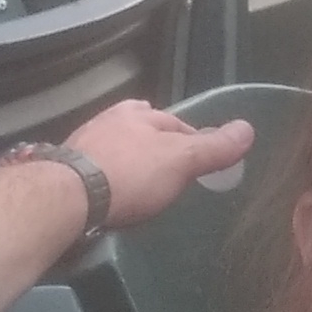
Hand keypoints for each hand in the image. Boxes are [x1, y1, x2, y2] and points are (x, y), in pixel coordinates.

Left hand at [68, 98, 254, 227]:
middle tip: (167, 172)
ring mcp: (82, 144)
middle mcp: (107, 120)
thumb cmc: (130, 174)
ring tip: (138, 185)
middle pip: (140, 132)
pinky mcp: (62, 171)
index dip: (191, 140)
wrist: (66, 198)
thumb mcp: (180, 160)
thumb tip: (249, 128)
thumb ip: (213, 148)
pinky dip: (105, 180)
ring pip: (115, 149)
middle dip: (154, 147)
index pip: (175, 123)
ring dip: (127, 163)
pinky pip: (93, 171)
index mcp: (137, 113)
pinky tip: (108, 196)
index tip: (200, 161)